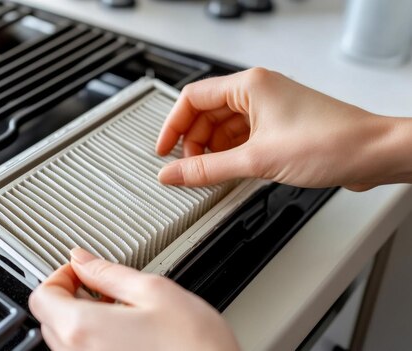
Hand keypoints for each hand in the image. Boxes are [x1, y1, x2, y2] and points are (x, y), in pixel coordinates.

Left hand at [29, 248, 239, 350]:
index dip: (59, 275)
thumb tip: (82, 258)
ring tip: (117, 309)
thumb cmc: (195, 347)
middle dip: (69, 295)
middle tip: (102, 285)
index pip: (41, 296)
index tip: (82, 269)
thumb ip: (109, 272)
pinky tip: (124, 333)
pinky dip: (92, 339)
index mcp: (84, 328)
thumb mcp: (155, 291)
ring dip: (80, 317)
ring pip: (64, 339)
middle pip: (49, 318)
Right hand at [156, 67, 407, 190]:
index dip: (172, 125)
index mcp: (249, 85)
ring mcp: (269, 109)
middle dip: (192, 141)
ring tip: (207, 173)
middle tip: (186, 168)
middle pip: (206, 113)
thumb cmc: (331, 142)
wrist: (373, 153)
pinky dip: (230, 154)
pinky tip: (228, 171)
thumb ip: (206, 169)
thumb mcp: (256, 160)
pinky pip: (241, 137)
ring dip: (211, 150)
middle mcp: (258, 92)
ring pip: (223, 127)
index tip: (163, 151)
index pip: (192, 98)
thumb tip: (173, 174)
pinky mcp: (279, 126)